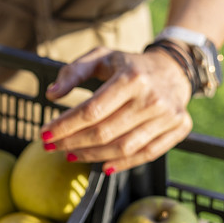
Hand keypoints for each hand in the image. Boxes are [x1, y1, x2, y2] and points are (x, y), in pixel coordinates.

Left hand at [40, 46, 192, 173]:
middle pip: (105, 132)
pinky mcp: (178, 128)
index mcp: (132, 77)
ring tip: (70, 155)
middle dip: (72, 143)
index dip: (65, 125)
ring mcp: (168, 116)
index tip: (45, 133)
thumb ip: (73, 71)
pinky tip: (102, 166)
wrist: (174, 69)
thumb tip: (51, 94)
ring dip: (92, 156)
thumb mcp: (101, 57)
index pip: (91, 110)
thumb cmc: (130, 65)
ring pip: (123, 147)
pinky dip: (122, 164)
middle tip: (51, 147)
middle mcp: (152, 98)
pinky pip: (146, 154)